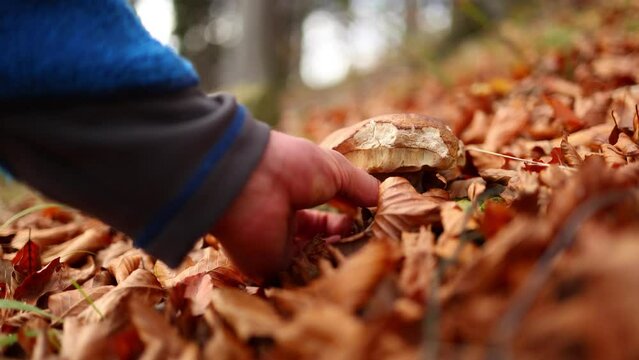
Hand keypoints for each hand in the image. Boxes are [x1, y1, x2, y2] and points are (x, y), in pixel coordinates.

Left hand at [211, 131, 378, 281]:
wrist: (251, 182)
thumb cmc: (291, 167)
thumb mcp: (335, 169)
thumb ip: (361, 188)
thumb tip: (385, 201)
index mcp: (295, 199)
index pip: (328, 220)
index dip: (352, 222)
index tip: (377, 224)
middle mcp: (285, 226)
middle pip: (323, 245)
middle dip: (350, 244)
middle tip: (376, 242)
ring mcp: (277, 249)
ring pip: (316, 262)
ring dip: (341, 257)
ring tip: (367, 249)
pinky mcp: (270, 270)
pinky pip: (303, 276)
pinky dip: (326, 271)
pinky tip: (349, 261)